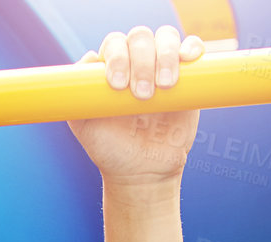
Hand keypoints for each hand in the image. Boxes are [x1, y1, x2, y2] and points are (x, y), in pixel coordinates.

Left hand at [69, 26, 203, 183]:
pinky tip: (188, 59)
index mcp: (112, 68)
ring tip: (164, 86)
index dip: (117, 56)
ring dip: (166, 55)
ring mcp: (163, 67)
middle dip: (141, 61)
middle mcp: (137, 62)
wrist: (142, 173)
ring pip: (166, 38)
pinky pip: (193, 49)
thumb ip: (78, 97)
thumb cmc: (111, 150)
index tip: (117, 85)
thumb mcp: (86, 128)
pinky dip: (192, 47)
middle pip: (141, 38)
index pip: (115, 44)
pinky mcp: (188, 78)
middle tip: (141, 95)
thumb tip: (91, 57)